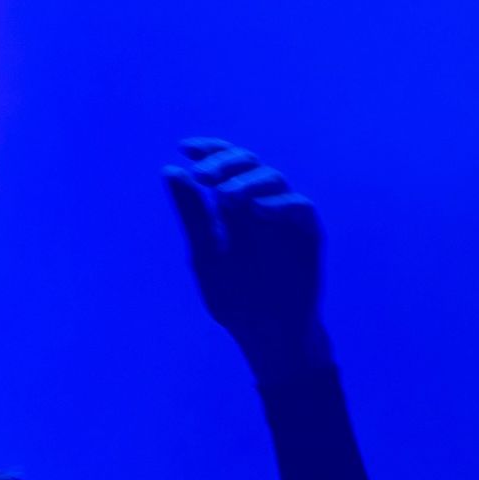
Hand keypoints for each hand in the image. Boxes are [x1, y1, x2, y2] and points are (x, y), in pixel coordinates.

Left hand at [162, 136, 327, 380]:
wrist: (265, 333)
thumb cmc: (234, 296)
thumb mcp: (204, 251)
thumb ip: (191, 212)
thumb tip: (169, 169)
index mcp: (232, 207)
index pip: (223, 165)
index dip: (209, 149)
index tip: (185, 147)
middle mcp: (260, 204)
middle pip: (248, 164)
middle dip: (225, 163)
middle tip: (204, 176)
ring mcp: (285, 217)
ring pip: (272, 179)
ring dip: (247, 182)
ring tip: (227, 198)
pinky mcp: (308, 233)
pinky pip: (299, 206)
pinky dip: (278, 204)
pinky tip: (256, 211)